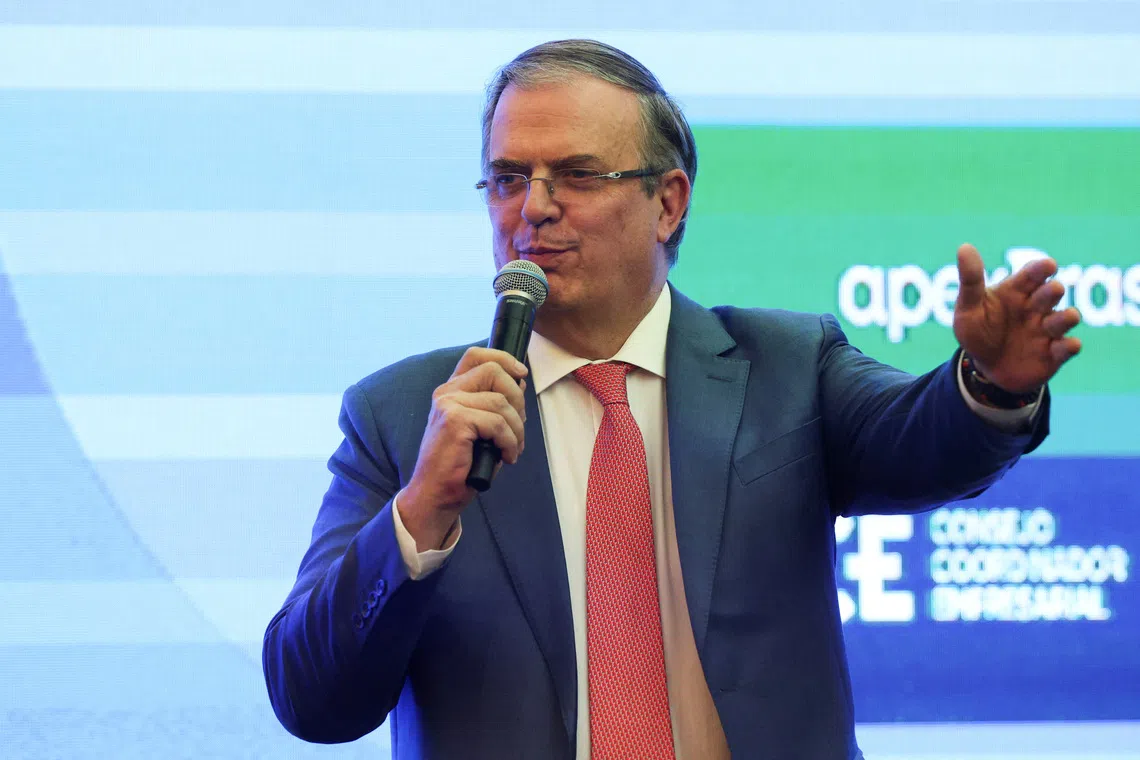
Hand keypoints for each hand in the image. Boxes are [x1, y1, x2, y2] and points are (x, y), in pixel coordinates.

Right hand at [399, 348, 527, 550]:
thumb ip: (495, 404)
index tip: (522, 374)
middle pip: (494, 372)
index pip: (476, 356)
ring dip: (516, 429)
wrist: (435, 495)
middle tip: (517, 428)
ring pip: (501, 401)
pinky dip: (509, 441)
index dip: (504, 359)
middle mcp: (446, 392)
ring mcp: (448, 404)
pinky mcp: (454, 421)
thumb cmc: (461, 466)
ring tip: (512, 449)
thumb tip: (520, 382)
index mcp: (452, 391)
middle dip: (518, 399)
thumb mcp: (482, 429)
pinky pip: (497, 422)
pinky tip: (505, 457)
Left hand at [953, 243, 1081, 393]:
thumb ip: (970, 280)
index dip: (1042, 268)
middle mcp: (1037, 307)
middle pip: (1052, 292)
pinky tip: (1065, 345)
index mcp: (1017, 291)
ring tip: (1065, 317)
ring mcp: (1048, 330)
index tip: (1048, 265)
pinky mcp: (1055, 354)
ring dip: (1067, 317)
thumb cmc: (977, 332)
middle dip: (1053, 291)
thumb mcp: (968, 308)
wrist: (984, 370)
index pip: (1033, 273)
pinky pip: (1069, 347)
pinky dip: (1069, 345)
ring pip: (1067, 318)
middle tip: (1052, 290)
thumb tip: (964, 246)